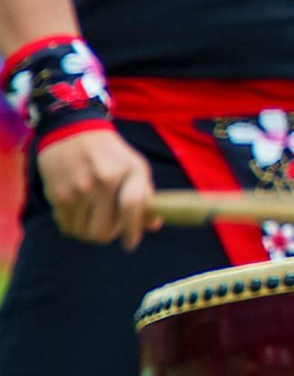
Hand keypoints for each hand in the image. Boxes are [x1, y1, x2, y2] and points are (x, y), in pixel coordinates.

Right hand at [39, 128, 155, 248]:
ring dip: (89, 233)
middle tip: (109, 228)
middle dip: (109, 235)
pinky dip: (73, 227)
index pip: (132, 208)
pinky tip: (78, 213)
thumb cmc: (110, 154)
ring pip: (84, 233)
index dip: (133, 230)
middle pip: (104, 231)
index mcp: (129, 172)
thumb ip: (145, 196)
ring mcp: (79, 190)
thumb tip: (154, 226)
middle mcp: (104, 181)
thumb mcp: (135, 166)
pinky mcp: (58, 195)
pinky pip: (67, 227)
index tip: (130, 243)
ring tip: (93, 219)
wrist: (72, 132)